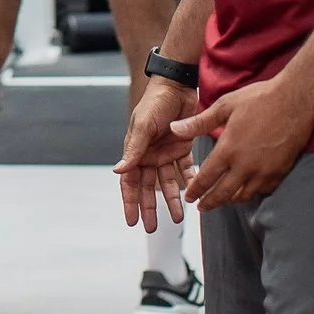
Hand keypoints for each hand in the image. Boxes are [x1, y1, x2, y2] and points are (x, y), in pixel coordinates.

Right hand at [114, 75, 197, 231]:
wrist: (177, 85)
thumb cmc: (155, 102)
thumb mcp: (143, 126)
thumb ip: (134, 150)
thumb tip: (118, 171)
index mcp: (136, 151)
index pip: (130, 182)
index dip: (130, 202)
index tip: (131, 221)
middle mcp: (150, 155)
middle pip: (148, 187)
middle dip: (150, 207)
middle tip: (152, 228)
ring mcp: (166, 152)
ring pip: (168, 182)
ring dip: (173, 199)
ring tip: (179, 217)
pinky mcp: (183, 148)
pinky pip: (186, 170)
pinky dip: (189, 181)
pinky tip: (194, 193)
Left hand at [174, 75, 313, 210]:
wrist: (296, 99)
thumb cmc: (260, 99)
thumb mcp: (224, 106)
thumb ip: (199, 123)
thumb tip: (175, 129)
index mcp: (228, 150)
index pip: (206, 178)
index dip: (196, 190)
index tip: (190, 197)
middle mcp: (245, 165)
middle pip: (224, 194)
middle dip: (210, 202)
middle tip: (202, 207)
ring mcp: (264, 171)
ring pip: (244, 196)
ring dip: (231, 200)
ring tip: (223, 199)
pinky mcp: (280, 171)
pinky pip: (263, 190)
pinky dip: (253, 193)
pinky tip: (248, 189)